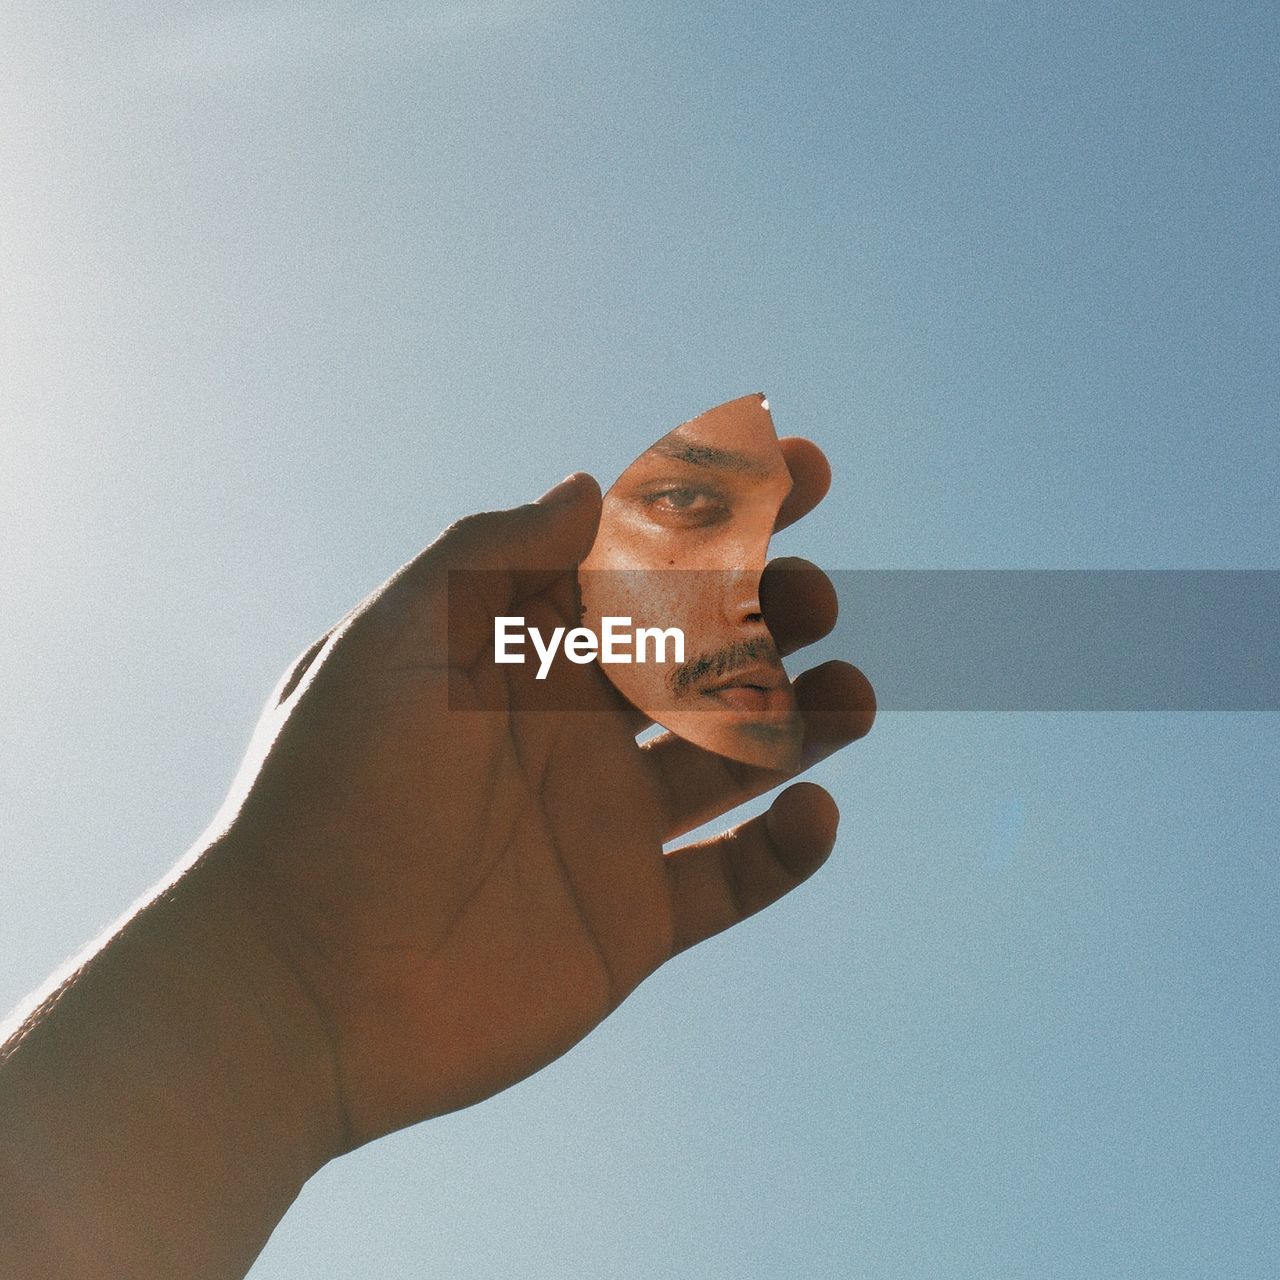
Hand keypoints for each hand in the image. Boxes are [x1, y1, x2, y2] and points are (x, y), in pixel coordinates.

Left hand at [212, 442, 873, 1152]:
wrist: (297, 988)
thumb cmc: (327, 799)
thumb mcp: (393, 645)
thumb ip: (490, 558)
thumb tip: (587, 487)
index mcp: (518, 656)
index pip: (638, 563)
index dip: (722, 512)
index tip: (802, 467)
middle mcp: (571, 732)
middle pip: (703, 655)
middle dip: (771, 612)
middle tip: (812, 598)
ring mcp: (606, 828)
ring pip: (736, 760)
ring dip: (805, 721)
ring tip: (851, 695)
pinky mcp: (631, 923)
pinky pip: (736, 880)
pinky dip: (786, 851)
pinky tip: (812, 814)